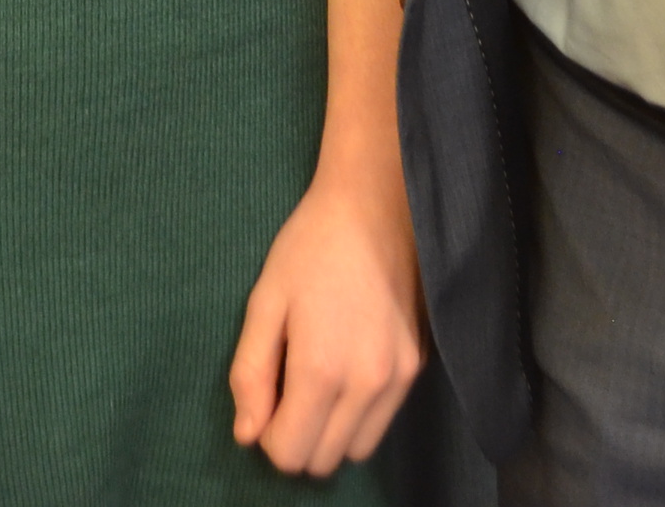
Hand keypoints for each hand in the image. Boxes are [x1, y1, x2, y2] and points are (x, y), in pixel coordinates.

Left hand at [228, 161, 424, 475]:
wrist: (376, 204)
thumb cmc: (310, 246)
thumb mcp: (264, 303)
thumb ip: (250, 375)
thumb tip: (247, 435)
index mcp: (322, 369)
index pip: (290, 453)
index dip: (267, 434)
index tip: (265, 398)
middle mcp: (367, 384)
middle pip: (324, 460)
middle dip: (297, 436)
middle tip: (286, 387)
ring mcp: (399, 378)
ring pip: (357, 448)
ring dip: (330, 431)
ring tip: (317, 378)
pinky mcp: (418, 367)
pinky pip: (383, 420)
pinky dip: (359, 413)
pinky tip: (346, 366)